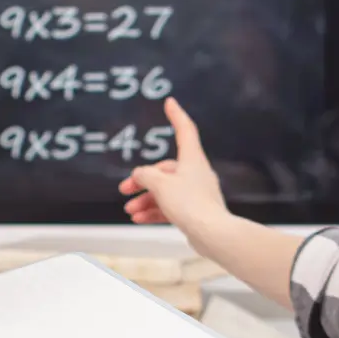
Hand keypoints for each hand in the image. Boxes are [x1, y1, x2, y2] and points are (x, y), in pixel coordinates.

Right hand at [118, 98, 229, 244]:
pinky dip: (154, 211)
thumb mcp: (160, 185)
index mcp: (192, 159)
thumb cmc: (191, 205)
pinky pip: (171, 206)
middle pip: (165, 170)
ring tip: (130, 209)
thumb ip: (145, 176)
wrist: (212, 234)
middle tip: (126, 189)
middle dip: (143, 181)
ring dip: (146, 199)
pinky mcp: (195, 211)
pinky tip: (139, 218)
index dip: (176, 115)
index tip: (170, 103)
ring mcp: (196, 193)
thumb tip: (139, 175)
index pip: (184, 130)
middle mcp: (196, 173)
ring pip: (166, 191)